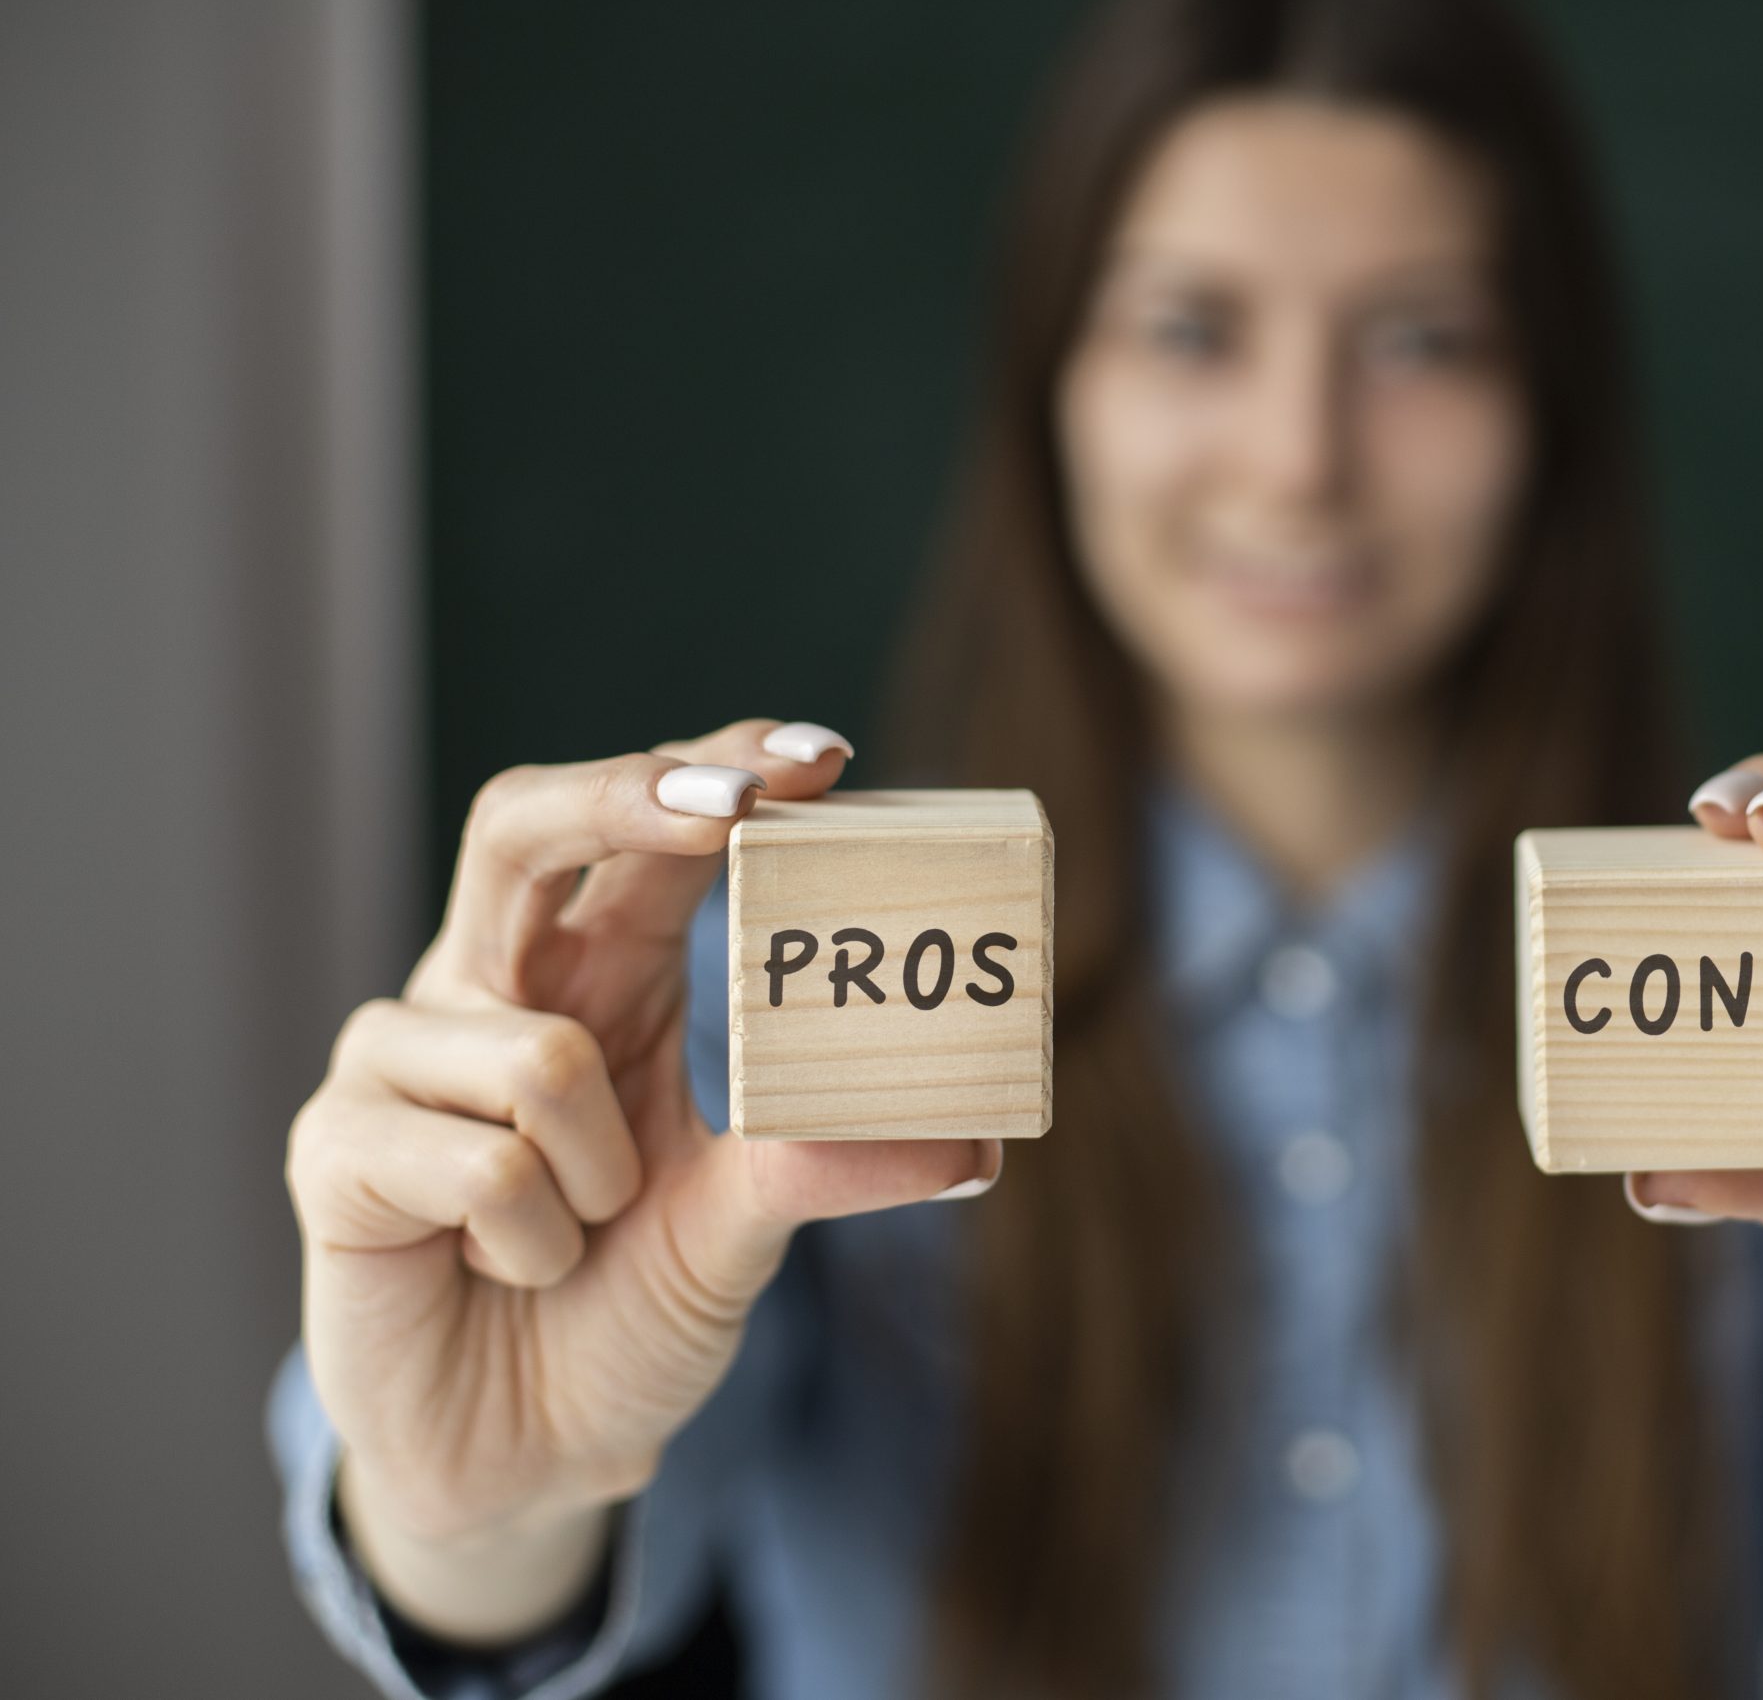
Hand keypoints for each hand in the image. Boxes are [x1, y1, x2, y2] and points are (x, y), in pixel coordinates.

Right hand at [285, 720, 993, 1566]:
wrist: (525, 1454)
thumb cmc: (626, 1304)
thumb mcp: (743, 1223)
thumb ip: (834, 1163)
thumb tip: (979, 1143)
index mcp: (597, 973)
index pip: (646, 827)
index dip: (716, 773)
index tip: (822, 759)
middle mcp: (491, 986)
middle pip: (522, 819)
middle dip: (630, 795)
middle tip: (741, 811)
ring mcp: (396, 1056)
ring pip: (536, 1051)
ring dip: (596, 1170)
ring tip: (578, 1231)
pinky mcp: (333, 1148)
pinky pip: (479, 1160)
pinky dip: (529, 1238)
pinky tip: (503, 1268)